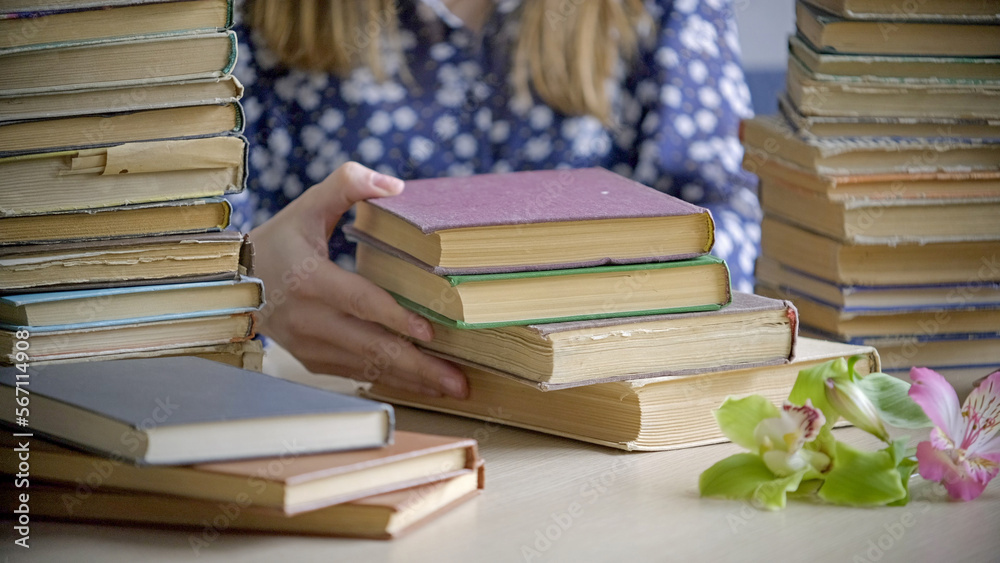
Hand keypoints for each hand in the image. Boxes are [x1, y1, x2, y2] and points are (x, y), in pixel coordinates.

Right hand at [249, 162, 467, 397]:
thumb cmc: (280, 240)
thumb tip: (395, 185)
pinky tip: (422, 383)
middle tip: (459, 382)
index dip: (394, 318)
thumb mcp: (309, 206)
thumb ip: (348, 185)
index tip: (430, 332)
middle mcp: (308, 319)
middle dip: (418, 366)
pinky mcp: (311, 360)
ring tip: (452, 387)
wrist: (234, 281)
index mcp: (309, 279)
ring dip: (412, 380)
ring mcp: (308, 345)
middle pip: (371, 347)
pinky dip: (391, 381)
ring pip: (367, 367)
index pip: (359, 302)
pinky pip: (356, 374)